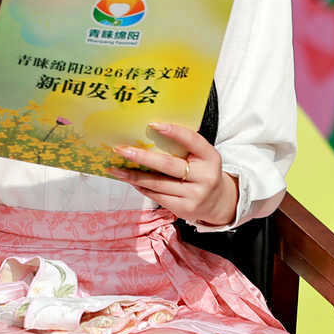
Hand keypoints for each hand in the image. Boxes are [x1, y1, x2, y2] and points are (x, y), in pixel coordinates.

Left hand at [108, 123, 238, 227]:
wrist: (217, 202)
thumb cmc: (202, 172)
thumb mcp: (201, 157)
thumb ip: (184, 147)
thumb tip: (149, 133)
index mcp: (210, 157)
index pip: (193, 140)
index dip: (174, 132)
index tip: (152, 124)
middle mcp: (205, 176)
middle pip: (168, 165)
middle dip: (142, 157)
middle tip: (121, 150)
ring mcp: (194, 195)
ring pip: (157, 183)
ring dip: (133, 176)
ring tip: (116, 169)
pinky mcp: (184, 209)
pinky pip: (157, 196)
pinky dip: (141, 187)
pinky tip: (129, 180)